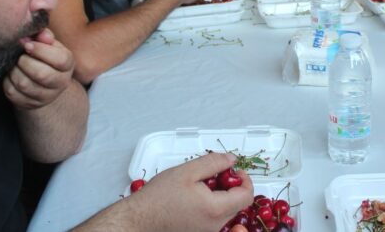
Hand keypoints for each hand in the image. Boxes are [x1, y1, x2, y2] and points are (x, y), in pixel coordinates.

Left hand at [3, 28, 76, 109]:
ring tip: (15, 64)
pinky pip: (13, 93)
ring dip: (14, 71)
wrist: (42, 81)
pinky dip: (8, 81)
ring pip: (24, 85)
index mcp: (68, 65)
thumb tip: (41, 34)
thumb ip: (45, 36)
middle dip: (25, 62)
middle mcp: (61, 83)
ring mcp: (45, 96)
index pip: (59, 60)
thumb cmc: (44, 57)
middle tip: (20, 56)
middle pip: (42, 74)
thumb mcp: (49, 44)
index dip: (41, 50)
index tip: (27, 45)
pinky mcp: (28, 103)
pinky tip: (12, 74)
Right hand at [130, 153, 252, 231]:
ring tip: (201, 185)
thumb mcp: (187, 171)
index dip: (245, 179)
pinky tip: (194, 198)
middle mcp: (214, 226)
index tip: (235, 170)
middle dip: (232, 187)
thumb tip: (231, 159)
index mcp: (215, 209)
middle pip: (238, 205)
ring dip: (222, 197)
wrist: (138, 220)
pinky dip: (211, 207)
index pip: (246, 196)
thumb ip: (213, 163)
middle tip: (217, 174)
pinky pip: (214, 220)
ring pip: (225, 212)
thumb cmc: (157, 198)